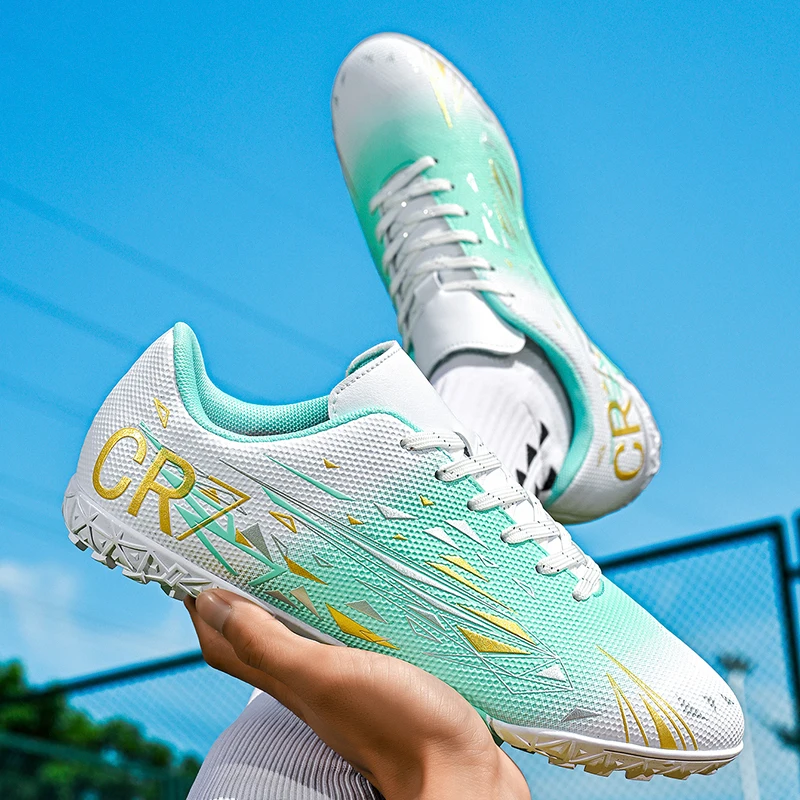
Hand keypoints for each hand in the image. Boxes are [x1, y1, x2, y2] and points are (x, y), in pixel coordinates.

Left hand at [186, 590, 530, 799]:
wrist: (460, 770)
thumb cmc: (394, 723)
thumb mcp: (324, 676)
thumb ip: (269, 645)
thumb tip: (209, 605)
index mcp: (289, 678)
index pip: (224, 640)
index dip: (203, 606)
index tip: (194, 561)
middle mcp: (309, 681)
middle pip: (256, 635)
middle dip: (241, 594)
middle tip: (242, 549)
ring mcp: (346, 680)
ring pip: (299, 634)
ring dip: (286, 600)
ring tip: (291, 559)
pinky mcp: (381, 675)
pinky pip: (340, 638)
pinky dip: (330, 614)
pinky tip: (352, 594)